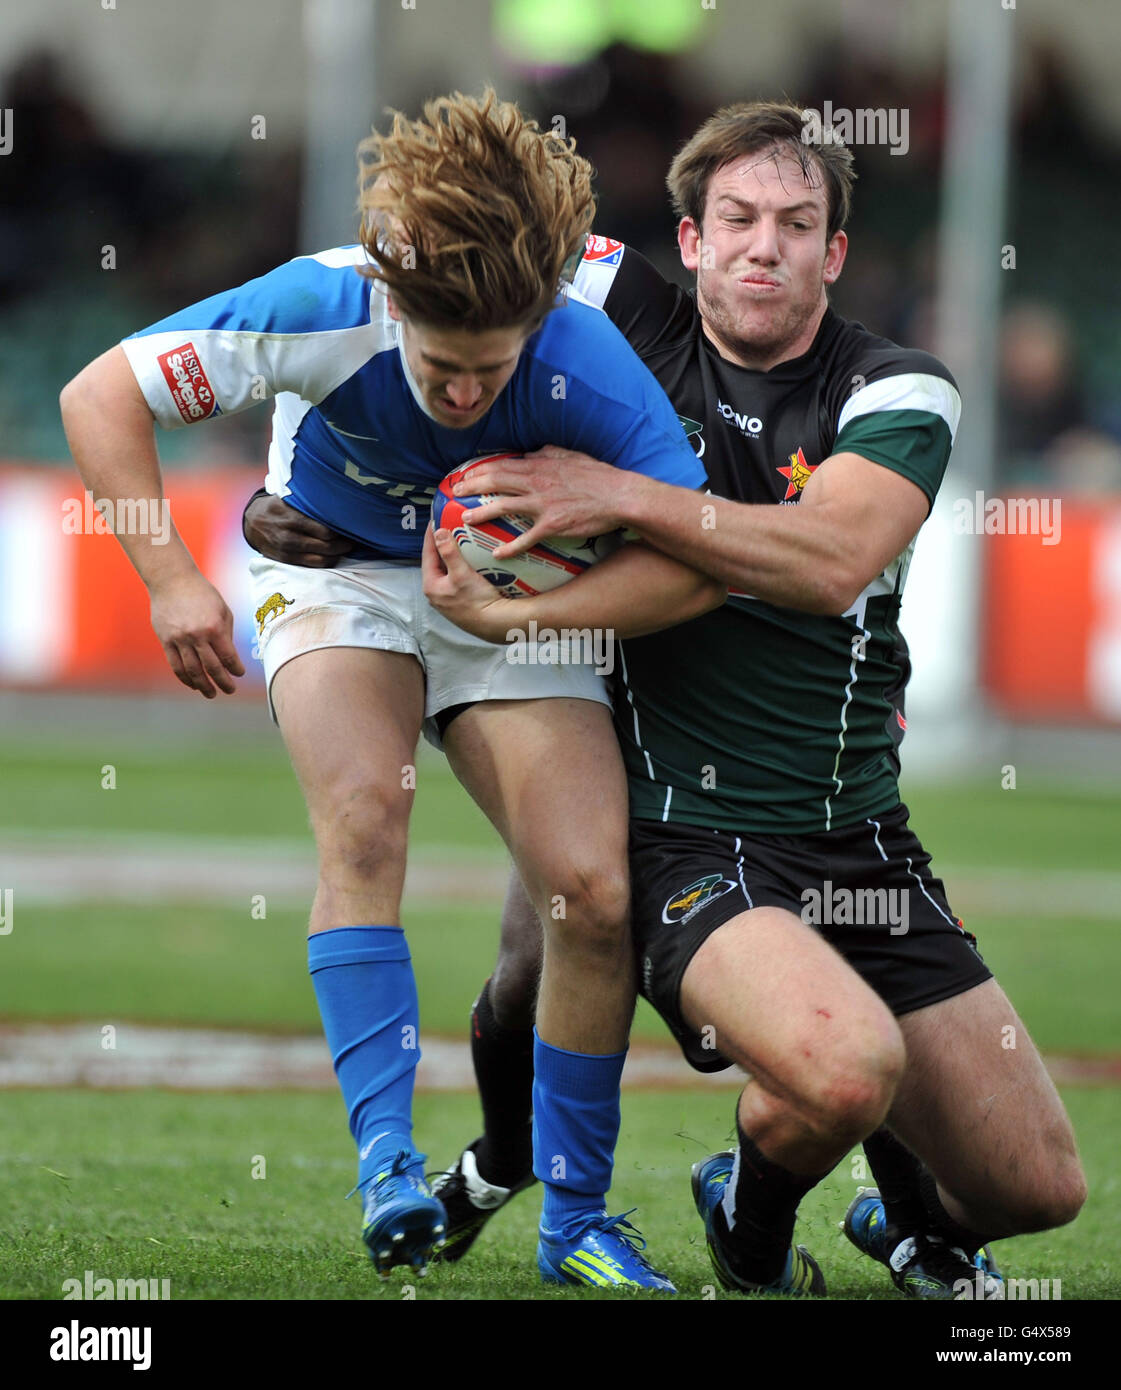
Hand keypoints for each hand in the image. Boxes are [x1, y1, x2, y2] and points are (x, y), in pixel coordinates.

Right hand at [149, 570, 244, 697]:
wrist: (172, 580)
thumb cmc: (202, 594)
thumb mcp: (223, 610)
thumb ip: (227, 634)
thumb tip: (230, 657)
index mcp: (214, 627)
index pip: (228, 656)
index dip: (236, 669)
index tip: (240, 674)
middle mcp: (197, 636)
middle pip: (212, 668)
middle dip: (223, 682)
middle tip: (230, 690)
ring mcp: (179, 639)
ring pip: (192, 671)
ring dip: (203, 685)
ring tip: (210, 693)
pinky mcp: (166, 641)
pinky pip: (176, 665)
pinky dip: (185, 678)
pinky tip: (193, 684)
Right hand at [243, 493, 353, 567]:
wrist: (251, 522)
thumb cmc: (277, 507)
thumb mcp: (288, 498)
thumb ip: (308, 501)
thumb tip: (335, 498)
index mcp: (292, 518)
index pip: (325, 530)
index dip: (342, 531)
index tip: (351, 527)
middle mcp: (290, 536)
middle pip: (327, 546)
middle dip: (344, 544)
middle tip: (354, 539)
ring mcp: (288, 551)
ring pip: (322, 559)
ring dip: (338, 555)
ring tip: (346, 548)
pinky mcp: (287, 561)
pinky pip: (313, 565)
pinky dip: (327, 561)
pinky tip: (334, 555)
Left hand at [421, 524, 519, 643]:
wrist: (496, 624)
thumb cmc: (477, 601)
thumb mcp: (461, 573)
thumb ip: (448, 552)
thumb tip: (438, 532)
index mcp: (431, 585)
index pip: (427, 553)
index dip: (431, 534)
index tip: (435, 519)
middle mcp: (435, 593)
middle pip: (437, 562)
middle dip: (443, 545)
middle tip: (450, 528)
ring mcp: (447, 599)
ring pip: (447, 570)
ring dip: (453, 556)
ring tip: (461, 541)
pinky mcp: (459, 602)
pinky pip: (456, 578)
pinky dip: (461, 567)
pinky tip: (470, 562)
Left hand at [452, 446, 628, 558]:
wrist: (619, 496)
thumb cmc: (598, 476)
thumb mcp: (570, 456)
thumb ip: (547, 453)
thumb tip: (532, 452)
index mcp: (540, 465)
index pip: (500, 465)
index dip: (478, 470)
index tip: (464, 475)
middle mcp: (536, 483)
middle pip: (494, 482)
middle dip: (470, 487)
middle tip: (454, 494)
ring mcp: (543, 505)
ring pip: (503, 507)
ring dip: (481, 513)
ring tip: (465, 520)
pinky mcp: (552, 526)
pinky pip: (525, 538)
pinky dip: (509, 547)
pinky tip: (496, 554)